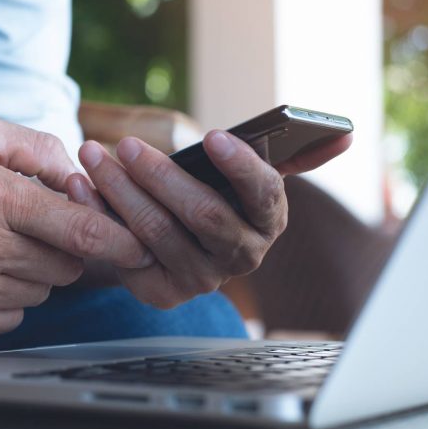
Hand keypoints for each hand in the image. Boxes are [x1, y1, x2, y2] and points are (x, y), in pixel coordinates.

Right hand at [0, 113, 151, 341]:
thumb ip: (39, 148)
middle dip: (65, 247)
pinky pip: (13, 315)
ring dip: (33, 270)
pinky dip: (7, 294)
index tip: (141, 245)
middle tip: (33, 225)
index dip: (120, 240)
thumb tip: (84, 182)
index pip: (80, 231)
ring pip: (42, 292)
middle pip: (67, 266)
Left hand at [66, 130, 351, 308]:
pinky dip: (98, 214)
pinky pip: (124, 251)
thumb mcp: (248, 178)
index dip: (241, 166)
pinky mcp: (161, 292)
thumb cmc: (213, 196)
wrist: (176, 244)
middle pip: (202, 214)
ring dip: (119, 190)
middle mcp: (240, 256)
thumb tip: (347, 136)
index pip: (264, 194)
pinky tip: (79, 186)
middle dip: (160, 175)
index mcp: (268, 221)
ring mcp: (200, 278)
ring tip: (92, 154)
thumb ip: (294, 155)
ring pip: (156, 231)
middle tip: (124, 144)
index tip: (214, 136)